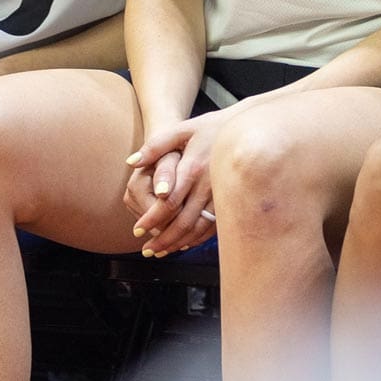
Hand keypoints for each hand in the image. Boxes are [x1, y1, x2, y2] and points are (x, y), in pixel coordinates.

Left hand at [125, 108, 227, 256]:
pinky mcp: (230, 202)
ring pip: (198, 229)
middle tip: (147, 249)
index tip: (137, 230)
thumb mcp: (182, 130)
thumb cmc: (211, 128)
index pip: (168, 202)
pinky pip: (213, 227)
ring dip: (178, 243)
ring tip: (161, 251)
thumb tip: (131, 162)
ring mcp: (222, 196)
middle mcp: (208, 186)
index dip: (152, 219)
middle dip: (163, 239)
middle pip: (183, 221)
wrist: (248, 130)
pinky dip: (197, 239)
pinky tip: (184, 244)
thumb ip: (155, 146)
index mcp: (193, 168)